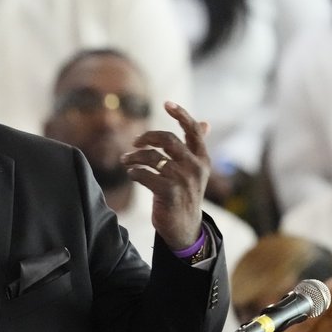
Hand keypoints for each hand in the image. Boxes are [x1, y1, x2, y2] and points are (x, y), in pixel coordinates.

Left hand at [121, 101, 210, 250]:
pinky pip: (144, 175)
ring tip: (125, 160)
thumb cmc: (186, 195)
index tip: (167, 103)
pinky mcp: (169, 193)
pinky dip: (134, 172)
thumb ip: (196, 147)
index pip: (194, 130)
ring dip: (134, 157)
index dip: (181, 114)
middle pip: (168, 139)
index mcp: (202, 159)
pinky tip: (132, 174)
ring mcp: (183, 180)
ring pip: (152, 157)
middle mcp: (195, 167)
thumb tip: (206, 123)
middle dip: (147, 137)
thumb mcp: (196, 170)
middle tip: (134, 142)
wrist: (185, 228)